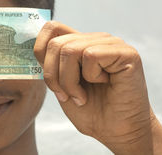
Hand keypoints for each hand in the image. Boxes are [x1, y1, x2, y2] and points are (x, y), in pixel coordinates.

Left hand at [34, 21, 161, 153]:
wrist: (118, 133)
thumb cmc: (91, 111)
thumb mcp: (61, 85)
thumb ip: (50, 64)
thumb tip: (34, 48)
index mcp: (81, 44)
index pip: (52, 28)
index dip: (40, 49)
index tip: (48, 78)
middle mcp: (96, 39)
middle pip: (55, 43)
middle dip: (53, 75)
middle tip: (66, 96)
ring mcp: (112, 43)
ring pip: (69, 50)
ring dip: (69, 81)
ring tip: (82, 96)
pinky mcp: (126, 52)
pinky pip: (90, 55)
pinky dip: (91, 77)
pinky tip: (104, 85)